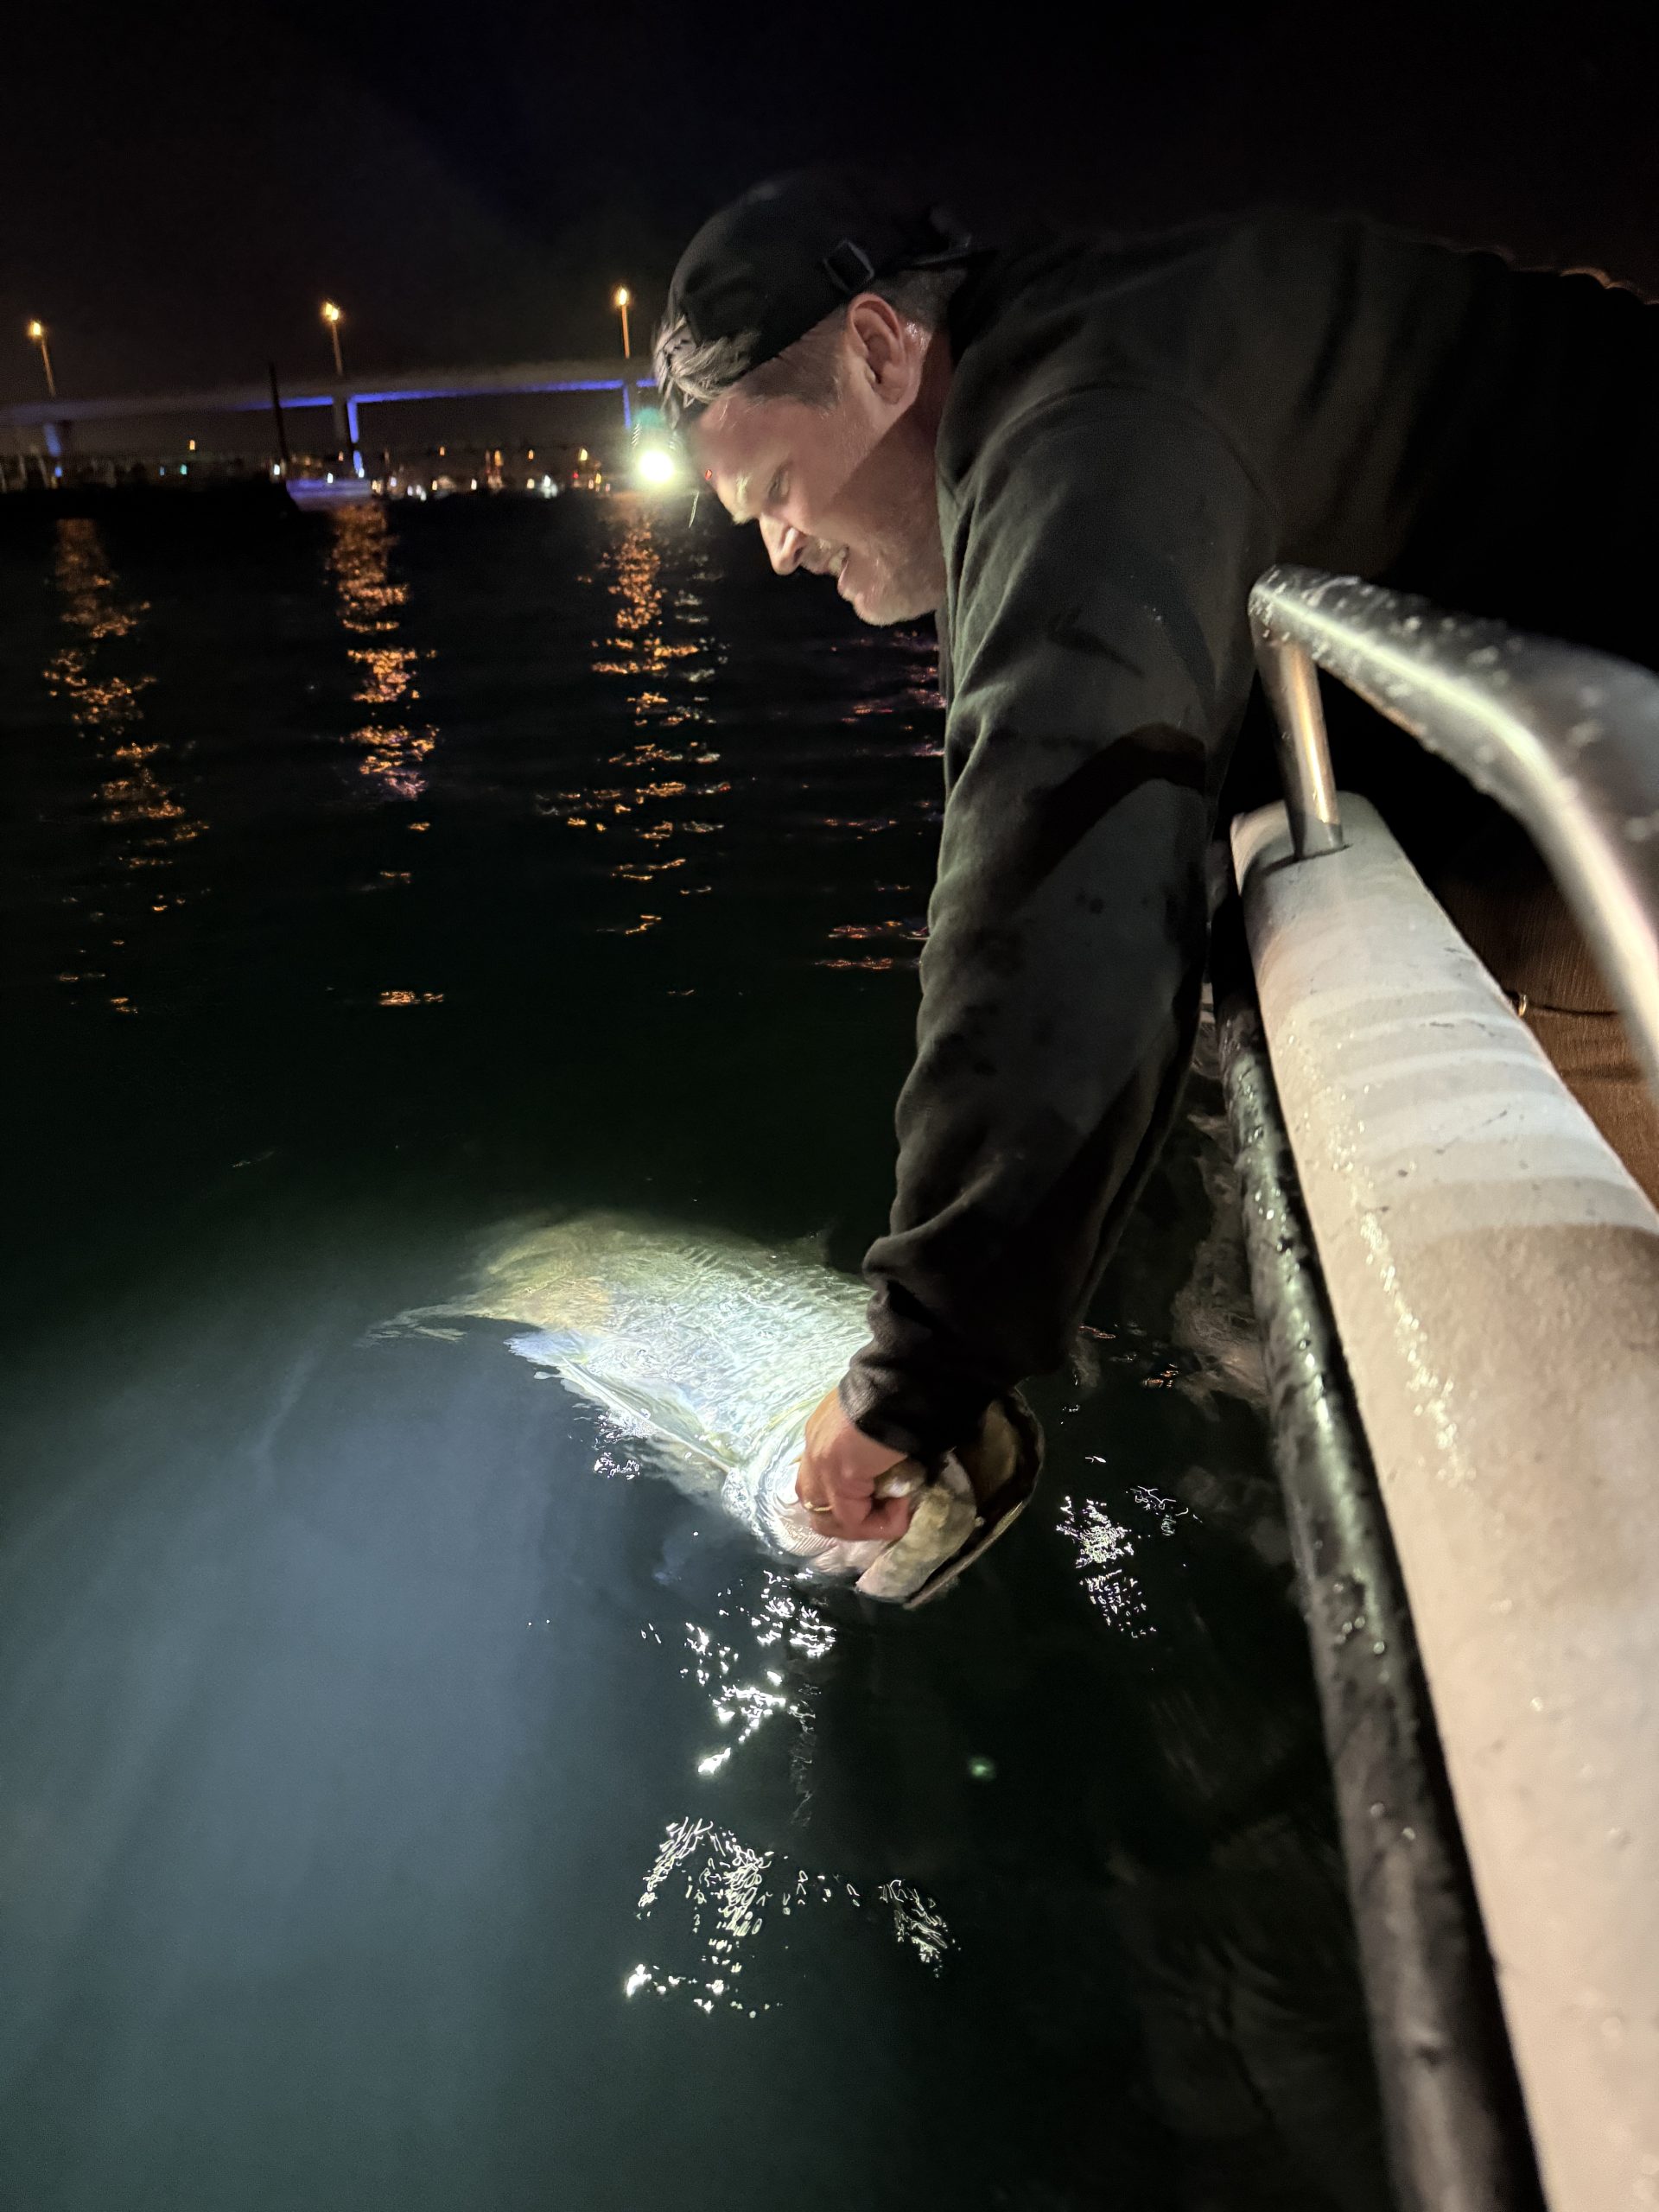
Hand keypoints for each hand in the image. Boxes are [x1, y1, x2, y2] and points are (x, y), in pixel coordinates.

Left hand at [796, 1389, 913, 1541]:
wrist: (903, 1384)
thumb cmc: (899, 1400)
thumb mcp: (876, 1427)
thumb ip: (870, 1451)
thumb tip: (889, 1478)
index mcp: (820, 1432)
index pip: (818, 1482)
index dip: (848, 1501)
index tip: (884, 1497)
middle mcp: (813, 1448)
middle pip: (814, 1506)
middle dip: (848, 1521)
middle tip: (882, 1515)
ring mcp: (822, 1463)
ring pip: (829, 1520)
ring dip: (862, 1527)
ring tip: (894, 1514)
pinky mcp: (839, 1476)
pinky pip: (853, 1521)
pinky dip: (881, 1524)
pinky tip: (902, 1507)